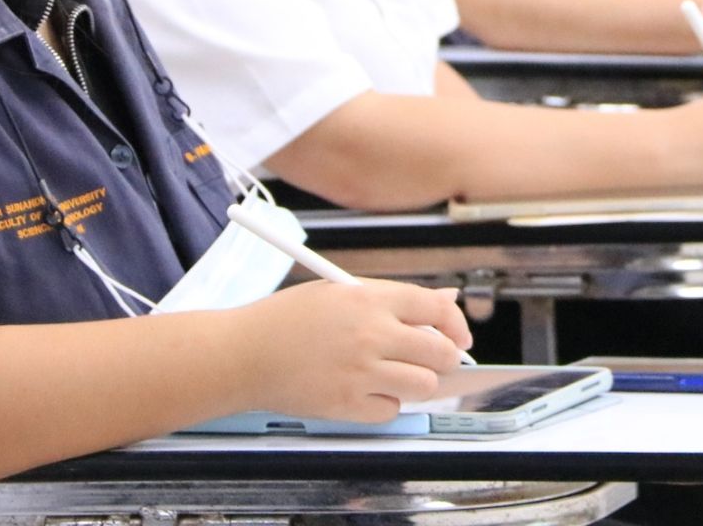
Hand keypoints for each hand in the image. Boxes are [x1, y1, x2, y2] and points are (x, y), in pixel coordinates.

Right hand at [238, 280, 472, 421]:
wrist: (243, 354)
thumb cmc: (286, 320)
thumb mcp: (340, 291)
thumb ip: (394, 298)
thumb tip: (444, 302)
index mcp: (369, 299)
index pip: (435, 308)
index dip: (455, 323)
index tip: (459, 336)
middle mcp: (370, 334)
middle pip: (439, 351)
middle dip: (445, 357)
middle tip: (435, 360)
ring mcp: (360, 372)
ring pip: (424, 385)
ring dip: (419, 381)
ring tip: (397, 374)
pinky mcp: (347, 405)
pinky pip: (392, 410)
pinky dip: (386, 403)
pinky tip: (367, 390)